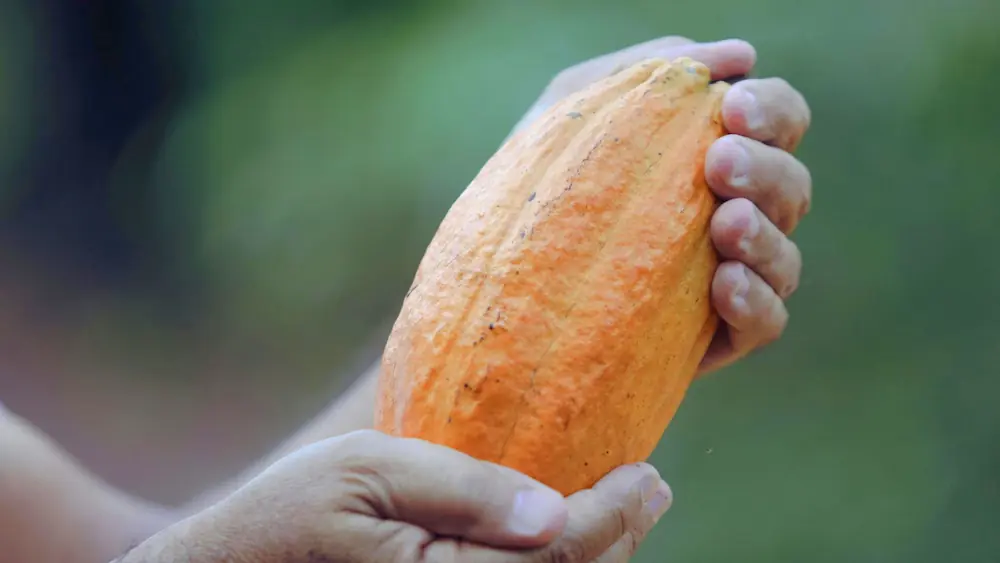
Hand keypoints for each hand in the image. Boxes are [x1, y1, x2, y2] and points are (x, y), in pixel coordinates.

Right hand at [177, 430, 671, 561]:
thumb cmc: (288, 516)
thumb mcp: (367, 471)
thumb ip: (460, 488)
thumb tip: (551, 509)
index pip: (560, 556)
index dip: (614, 514)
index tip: (648, 475)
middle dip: (619, 540)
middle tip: (651, 492)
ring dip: (595, 562)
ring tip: (624, 515)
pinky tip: (564, 544)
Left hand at [512, 37, 811, 374]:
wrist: (501, 289)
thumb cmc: (538, 188)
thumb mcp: (572, 114)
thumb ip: (644, 72)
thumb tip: (739, 55)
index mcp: (715, 159)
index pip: (777, 125)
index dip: (772, 110)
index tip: (730, 104)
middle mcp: (736, 217)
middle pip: (792, 187)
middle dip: (766, 168)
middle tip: (718, 162)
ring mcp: (732, 280)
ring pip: (787, 259)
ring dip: (765, 235)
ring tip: (726, 222)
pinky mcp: (717, 337)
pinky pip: (766, 323)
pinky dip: (756, 301)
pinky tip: (723, 283)